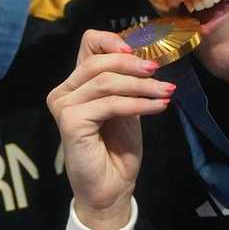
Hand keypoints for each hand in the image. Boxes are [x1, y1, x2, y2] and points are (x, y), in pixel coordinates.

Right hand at [47, 28, 175, 229]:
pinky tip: (158, 107)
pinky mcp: (70, 121)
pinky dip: (138, 103)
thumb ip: (126, 83)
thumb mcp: (126, 107)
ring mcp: (63, 106)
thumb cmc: (117, 150)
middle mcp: (63, 92)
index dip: (112, 41)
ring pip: (106, 82)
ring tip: (165, 92)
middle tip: (158, 73)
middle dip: (133, 66)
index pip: (88, 44)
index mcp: (75, 84)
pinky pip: (110, 104)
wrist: (111, 187)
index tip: (141, 52)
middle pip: (98, 61)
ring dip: (142, 86)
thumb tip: (144, 57)